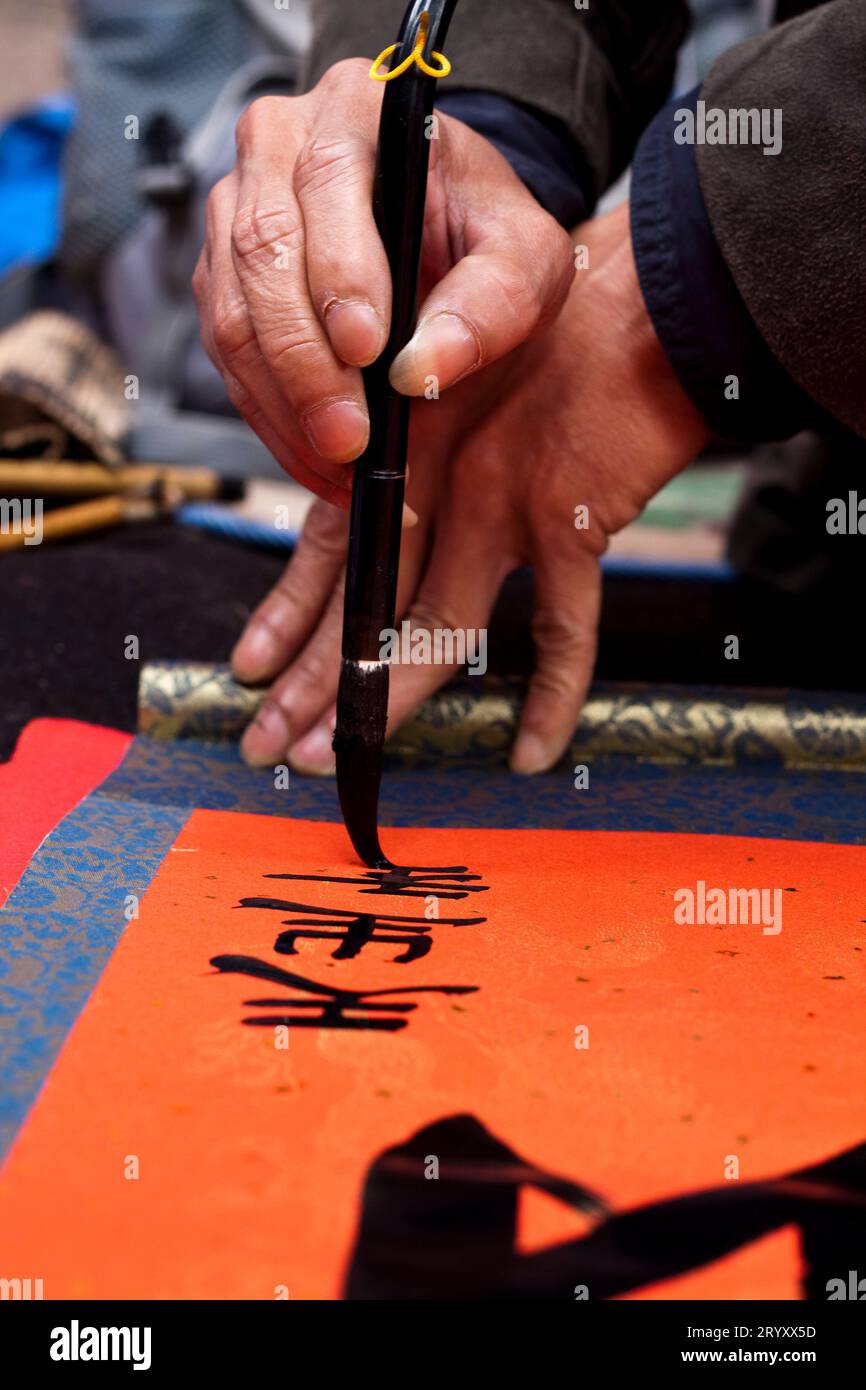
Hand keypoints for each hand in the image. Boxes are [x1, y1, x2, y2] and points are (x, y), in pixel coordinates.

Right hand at [193, 58, 575, 505]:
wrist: (447, 232)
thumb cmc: (484, 232)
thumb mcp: (525, 257)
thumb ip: (494, 302)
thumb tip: (421, 371)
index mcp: (356, 110)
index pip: (328, 182)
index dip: (340, 273)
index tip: (368, 353)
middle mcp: (276, 146)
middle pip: (263, 253)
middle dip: (306, 364)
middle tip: (349, 439)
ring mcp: (235, 209)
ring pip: (232, 313)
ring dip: (283, 404)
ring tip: (339, 465)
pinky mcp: (221, 274)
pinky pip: (226, 354)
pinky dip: (271, 417)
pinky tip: (317, 460)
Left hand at [232, 204, 709, 774]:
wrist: (640, 298)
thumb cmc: (557, 328)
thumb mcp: (457, 370)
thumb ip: (416, 438)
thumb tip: (357, 508)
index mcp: (404, 447)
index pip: (330, 545)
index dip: (287, 611)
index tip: (248, 666)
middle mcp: (439, 484)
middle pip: (363, 602)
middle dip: (310, 679)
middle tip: (266, 743)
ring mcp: (502, 508)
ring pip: (434, 628)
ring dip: (383, 697)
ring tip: (331, 756)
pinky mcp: (571, 523)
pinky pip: (564, 631)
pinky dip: (552, 695)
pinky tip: (535, 752)